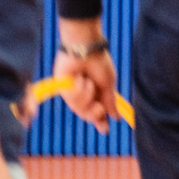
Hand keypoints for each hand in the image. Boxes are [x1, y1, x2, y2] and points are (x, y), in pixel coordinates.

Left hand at [53, 20, 117, 134]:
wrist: (86, 48)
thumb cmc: (99, 62)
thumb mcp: (108, 83)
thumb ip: (110, 101)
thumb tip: (116, 117)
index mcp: (96, 92)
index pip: (98, 111)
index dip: (101, 121)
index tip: (106, 131)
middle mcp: (83, 94)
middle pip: (87, 115)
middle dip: (94, 114)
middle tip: (98, 106)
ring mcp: (72, 92)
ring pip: (79, 109)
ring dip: (87, 95)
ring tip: (87, 81)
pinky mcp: (63, 88)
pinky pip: (72, 100)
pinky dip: (79, 89)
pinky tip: (79, 78)